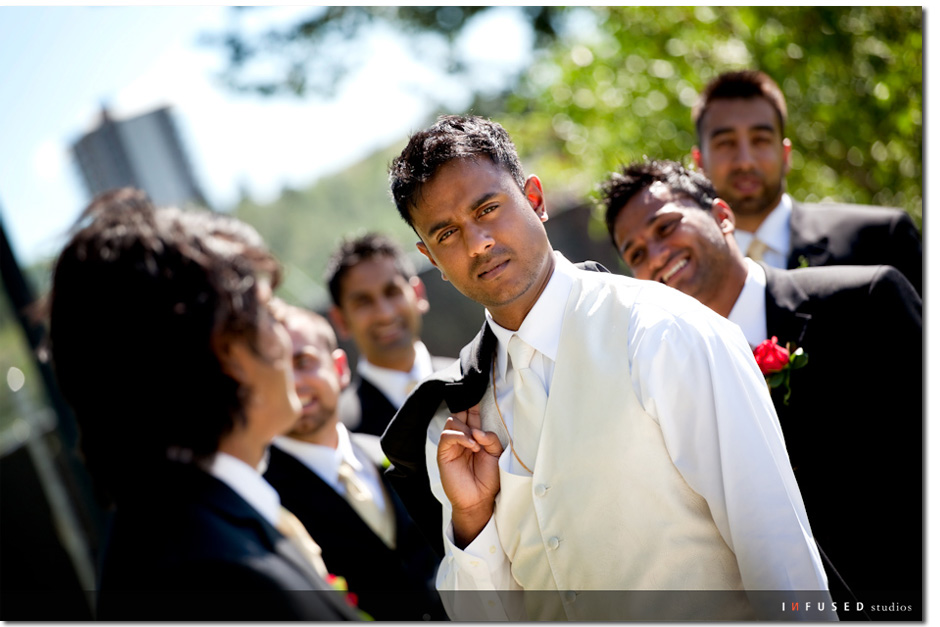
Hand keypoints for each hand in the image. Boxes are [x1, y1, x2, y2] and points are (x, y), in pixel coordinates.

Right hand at [437, 404, 502, 547]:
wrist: (480, 500)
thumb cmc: (489, 478)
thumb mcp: (497, 455)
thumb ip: (491, 439)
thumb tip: (478, 431)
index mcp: (476, 434)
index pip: (473, 412)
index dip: (474, 399)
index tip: (478, 385)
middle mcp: (463, 436)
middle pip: (460, 411)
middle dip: (466, 405)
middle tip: (472, 400)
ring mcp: (452, 444)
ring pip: (453, 421)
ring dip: (466, 428)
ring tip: (477, 443)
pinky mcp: (444, 454)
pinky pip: (448, 436)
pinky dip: (460, 438)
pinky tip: (471, 446)